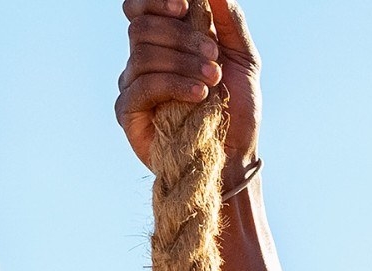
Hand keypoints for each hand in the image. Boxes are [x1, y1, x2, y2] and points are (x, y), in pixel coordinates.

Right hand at [116, 0, 259, 173]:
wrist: (234, 154)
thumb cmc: (236, 106)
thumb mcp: (243, 58)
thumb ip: (229, 20)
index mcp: (164, 40)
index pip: (138, 7)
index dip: (155, 0)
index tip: (185, 7)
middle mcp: (142, 58)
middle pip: (142, 27)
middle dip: (182, 37)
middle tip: (214, 59)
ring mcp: (132, 83)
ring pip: (142, 53)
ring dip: (184, 63)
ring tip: (212, 82)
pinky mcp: (128, 111)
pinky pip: (142, 85)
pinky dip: (174, 84)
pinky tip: (198, 96)